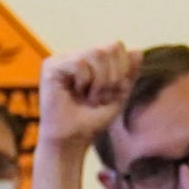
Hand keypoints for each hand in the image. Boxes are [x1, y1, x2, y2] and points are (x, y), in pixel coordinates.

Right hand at [31, 42, 138, 188]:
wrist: (72, 141)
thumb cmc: (92, 121)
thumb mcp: (118, 95)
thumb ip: (129, 73)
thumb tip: (137, 50)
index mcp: (90, 60)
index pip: (116, 46)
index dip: (122, 69)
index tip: (112, 92)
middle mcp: (75, 55)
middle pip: (108, 47)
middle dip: (113, 76)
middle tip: (101, 97)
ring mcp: (61, 59)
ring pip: (95, 53)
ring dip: (100, 82)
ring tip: (90, 98)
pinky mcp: (50, 66)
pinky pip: (80, 63)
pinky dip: (84, 82)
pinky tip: (75, 94)